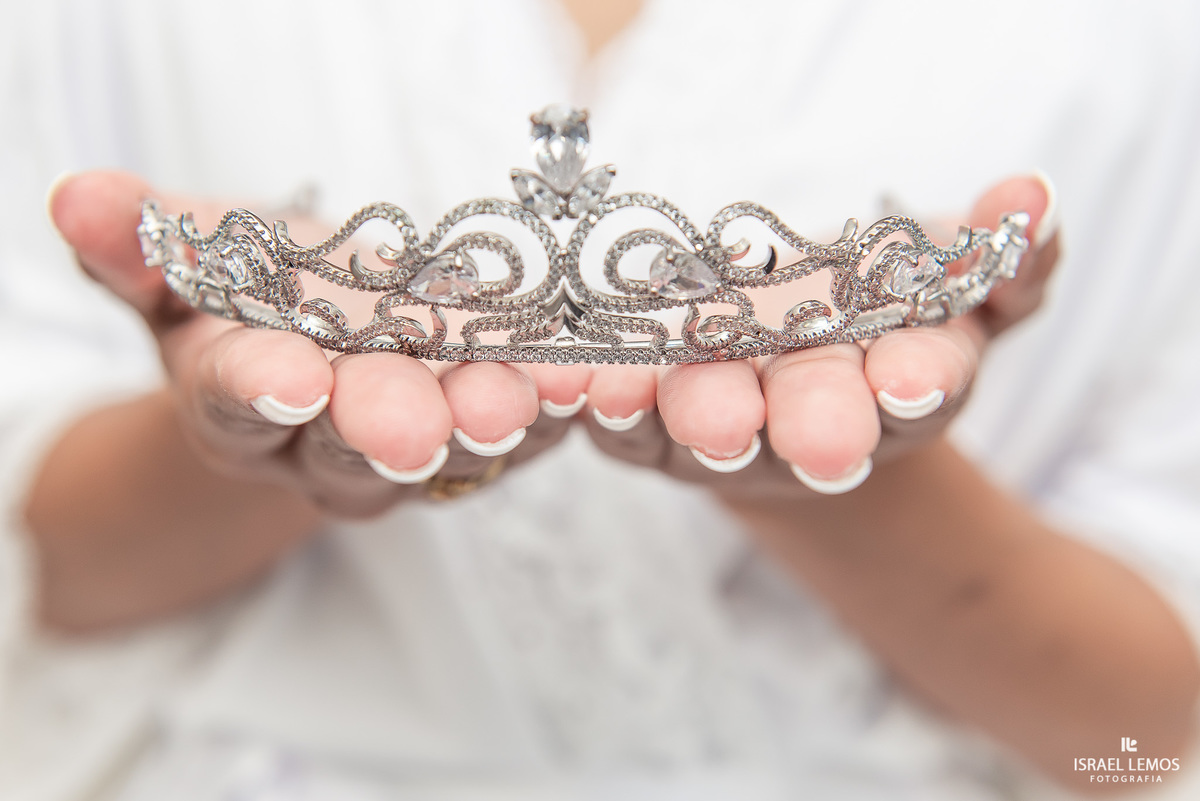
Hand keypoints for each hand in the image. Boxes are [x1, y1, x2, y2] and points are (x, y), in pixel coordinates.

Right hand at [48, 171, 589, 518]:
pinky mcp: (490, 438)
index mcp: (245, 400)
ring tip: (528, 391)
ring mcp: (414, 449)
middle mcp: (326, 443)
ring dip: (489, 418)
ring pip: (448, 448)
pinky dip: (557, 406)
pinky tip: (587, 376)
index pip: (241, 400)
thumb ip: (138, 241)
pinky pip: (527, 432)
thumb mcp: (189, 261)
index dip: (258, 388)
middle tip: (413, 418)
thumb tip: (76, 196)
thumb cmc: (252, 293)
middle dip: (383, 425)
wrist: (329, 339)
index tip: (284, 374)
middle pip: (352, 442)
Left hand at [576, 175, 1060, 498]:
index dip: (913, 385)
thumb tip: (1030, 197)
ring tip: (660, 400)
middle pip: (806, 427)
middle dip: (808, 425)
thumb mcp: (950, 275)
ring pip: (702, 428)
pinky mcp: (646, 427)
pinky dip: (601, 401)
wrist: (782, 357)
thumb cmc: (877, 310)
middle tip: (810, 436)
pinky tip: (580, 383)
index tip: (910, 380)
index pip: (913, 390)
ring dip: (684, 414)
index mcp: (891, 391)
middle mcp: (804, 423)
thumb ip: (1000, 252)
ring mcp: (722, 430)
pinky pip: (622, 421)